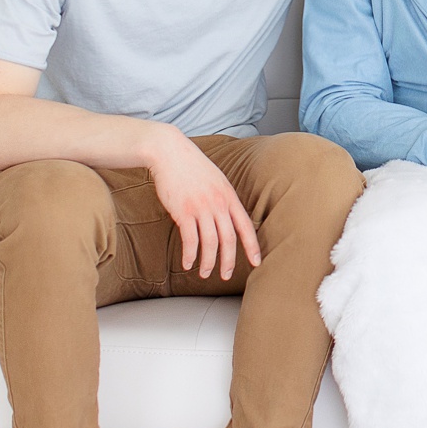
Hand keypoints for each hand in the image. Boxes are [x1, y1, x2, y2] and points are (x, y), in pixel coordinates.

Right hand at [147, 127, 261, 279]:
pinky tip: (187, 263)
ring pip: (210, 243)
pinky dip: (190, 255)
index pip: (246, 226)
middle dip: (229, 261)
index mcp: (229, 196)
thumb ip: (224, 199)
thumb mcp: (217, 180)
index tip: (257, 262)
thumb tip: (230, 218)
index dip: (252, 246)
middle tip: (226, 276)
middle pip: (229, 239)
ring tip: (204, 274)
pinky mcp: (182, 211)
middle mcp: (218, 203)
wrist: (169, 152)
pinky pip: (190, 239)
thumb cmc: (192, 167)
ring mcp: (200, 207)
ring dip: (208, 262)